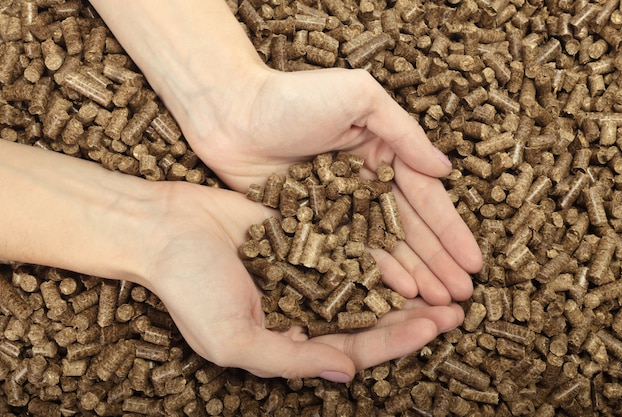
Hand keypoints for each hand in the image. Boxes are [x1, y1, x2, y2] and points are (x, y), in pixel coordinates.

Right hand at [146, 183, 465, 380]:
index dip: (395, 343)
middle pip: (368, 317)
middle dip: (412, 317)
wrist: (163, 228)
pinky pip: (346, 244)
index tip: (433, 329)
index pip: (353, 348)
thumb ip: (291, 360)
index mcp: (288, 340)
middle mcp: (302, 308)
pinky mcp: (302, 235)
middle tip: (455, 308)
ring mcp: (304, 270)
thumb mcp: (236, 339)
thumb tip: (346, 376)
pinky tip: (405, 245)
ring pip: (364, 282)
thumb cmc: (190, 289)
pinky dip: (374, 249)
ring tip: (442, 280)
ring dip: (402, 284)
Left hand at [182, 67, 482, 304]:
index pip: (425, 198)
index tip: (474, 262)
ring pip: (383, 246)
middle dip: (438, 261)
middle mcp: (366, 182)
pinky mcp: (312, 223)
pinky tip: (398, 293)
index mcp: (383, 151)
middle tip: (462, 296)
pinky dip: (374, 272)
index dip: (450, 231)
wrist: (232, 112)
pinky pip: (348, 252)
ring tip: (438, 303)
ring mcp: (339, 206)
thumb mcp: (359, 96)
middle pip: (409, 229)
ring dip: (414, 273)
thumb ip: (403, 133)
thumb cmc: (295, 97)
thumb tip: (445, 170)